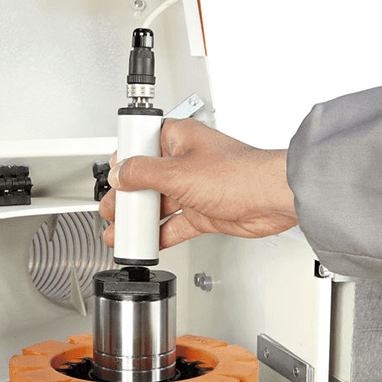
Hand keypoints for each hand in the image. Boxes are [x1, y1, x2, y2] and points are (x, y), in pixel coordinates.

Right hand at [98, 118, 297, 249]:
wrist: (272, 199)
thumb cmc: (240, 173)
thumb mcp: (178, 172)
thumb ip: (144, 174)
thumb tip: (120, 173)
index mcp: (178, 138)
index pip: (140, 145)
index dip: (123, 162)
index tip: (109, 177)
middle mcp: (185, 161)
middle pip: (146, 179)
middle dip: (127, 198)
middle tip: (110, 211)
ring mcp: (195, 188)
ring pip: (159, 204)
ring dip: (140, 221)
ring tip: (121, 233)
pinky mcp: (205, 211)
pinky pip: (175, 224)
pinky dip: (161, 234)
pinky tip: (148, 243)